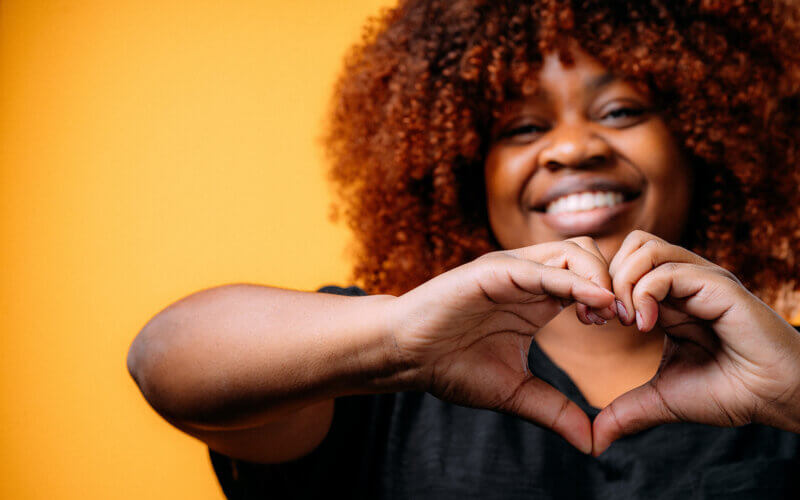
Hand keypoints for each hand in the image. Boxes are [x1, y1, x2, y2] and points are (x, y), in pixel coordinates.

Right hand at [390, 237, 617, 453]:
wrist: (407, 357)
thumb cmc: (452, 367)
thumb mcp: (515, 392)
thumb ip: (555, 410)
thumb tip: (594, 444)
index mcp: (537, 298)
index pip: (591, 279)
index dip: (616, 297)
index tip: (630, 328)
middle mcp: (529, 276)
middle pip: (591, 254)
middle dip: (617, 282)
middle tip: (626, 319)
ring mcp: (511, 269)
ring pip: (572, 251)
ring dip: (599, 278)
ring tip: (606, 314)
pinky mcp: (492, 270)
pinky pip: (540, 268)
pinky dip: (572, 281)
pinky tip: (594, 304)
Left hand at [592, 230, 799, 455]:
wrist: (777, 399)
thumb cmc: (729, 393)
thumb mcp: (663, 400)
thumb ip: (626, 412)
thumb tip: (595, 441)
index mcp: (670, 297)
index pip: (622, 263)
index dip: (598, 288)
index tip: (594, 324)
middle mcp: (684, 280)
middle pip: (628, 246)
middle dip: (605, 279)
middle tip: (606, 320)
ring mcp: (701, 278)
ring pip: (642, 247)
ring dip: (622, 283)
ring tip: (627, 322)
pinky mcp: (717, 285)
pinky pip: (666, 270)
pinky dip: (644, 294)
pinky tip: (645, 327)